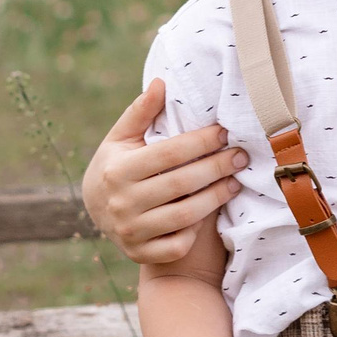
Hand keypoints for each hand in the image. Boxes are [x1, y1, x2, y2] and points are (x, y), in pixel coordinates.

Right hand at [82, 79, 249, 264]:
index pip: (169, 154)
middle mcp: (122, 203)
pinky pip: (176, 246)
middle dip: (216, 168)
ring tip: (235, 182)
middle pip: (181, 184)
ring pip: (184, 217)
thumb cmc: (117, 165)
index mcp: (117, 170)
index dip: (200, 142)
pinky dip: (195, 232)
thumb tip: (161, 82)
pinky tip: (210, 214)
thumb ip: (141, 112)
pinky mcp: (139, 253)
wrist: (96, 212)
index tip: (224, 132)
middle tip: (240, 156)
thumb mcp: (121, 138)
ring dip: (215, 199)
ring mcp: (131, 232)